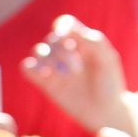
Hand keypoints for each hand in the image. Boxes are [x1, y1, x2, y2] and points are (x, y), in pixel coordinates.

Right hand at [21, 15, 134, 135]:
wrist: (104, 111)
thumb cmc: (109, 84)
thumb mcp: (107, 58)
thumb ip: (91, 40)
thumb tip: (66, 31)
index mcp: (82, 42)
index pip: (65, 24)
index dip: (63, 27)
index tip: (70, 38)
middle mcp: (67, 53)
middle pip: (52, 39)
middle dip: (62, 51)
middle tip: (76, 69)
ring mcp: (55, 68)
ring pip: (38, 51)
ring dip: (47, 59)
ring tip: (59, 75)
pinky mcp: (45, 84)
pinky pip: (27, 69)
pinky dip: (30, 68)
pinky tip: (46, 77)